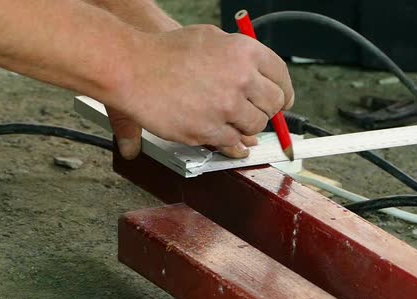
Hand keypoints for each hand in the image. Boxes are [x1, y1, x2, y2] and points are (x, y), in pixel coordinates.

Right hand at [104, 24, 293, 155]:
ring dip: (247, 128)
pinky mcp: (209, 129)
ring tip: (231, 121)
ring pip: (254, 127)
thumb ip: (237, 58)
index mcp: (244, 51)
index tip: (283, 101)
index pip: (281, 76)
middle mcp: (240, 78)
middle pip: (272, 104)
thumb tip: (254, 81)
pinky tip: (227, 140)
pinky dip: (232, 144)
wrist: (132, 68)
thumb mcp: (209, 38)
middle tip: (253, 112)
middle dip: (266, 111)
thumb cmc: (165, 51)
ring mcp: (225, 106)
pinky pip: (232, 143)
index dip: (284, 92)